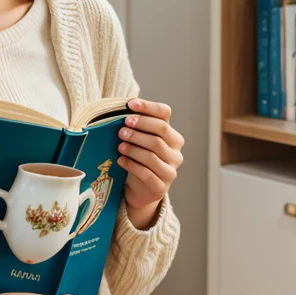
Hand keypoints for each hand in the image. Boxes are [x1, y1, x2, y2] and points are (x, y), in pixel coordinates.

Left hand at [118, 98, 184, 213]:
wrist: (139, 190)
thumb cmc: (138, 160)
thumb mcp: (139, 142)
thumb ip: (136, 126)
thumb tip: (122, 109)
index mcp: (172, 136)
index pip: (165, 114)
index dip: (148, 107)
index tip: (130, 104)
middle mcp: (175, 152)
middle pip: (161, 132)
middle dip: (140, 127)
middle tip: (122, 129)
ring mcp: (170, 171)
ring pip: (153, 154)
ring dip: (134, 148)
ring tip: (120, 146)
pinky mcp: (161, 187)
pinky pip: (147, 174)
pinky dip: (132, 165)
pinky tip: (121, 161)